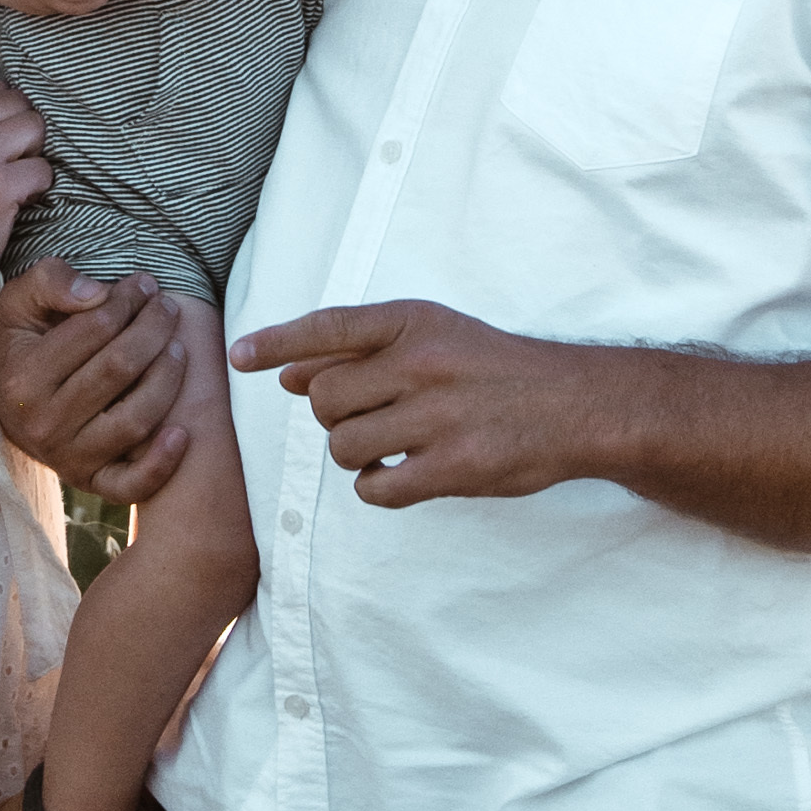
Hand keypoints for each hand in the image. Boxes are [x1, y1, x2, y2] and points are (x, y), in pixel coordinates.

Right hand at [0, 78, 58, 316]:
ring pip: (35, 128)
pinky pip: (43, 169)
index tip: (2, 143)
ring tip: (18, 181)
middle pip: (18, 103)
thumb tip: (17, 106)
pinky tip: (20, 202)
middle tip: (14, 163)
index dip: (8, 114)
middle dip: (25, 132)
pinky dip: (39, 187)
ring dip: (35, 156)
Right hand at [0, 254, 194, 493]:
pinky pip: (132, 484)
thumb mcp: (20, 304)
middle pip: (119, 368)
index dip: (128, 300)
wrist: (11, 409)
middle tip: (169, 307)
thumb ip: (50, 281)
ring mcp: (68, 459)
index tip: (145, 284)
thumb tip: (96, 294)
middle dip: (154, 329)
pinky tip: (183, 432)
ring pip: (134, 419)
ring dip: (168, 379)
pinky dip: (161, 463)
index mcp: (24, 378)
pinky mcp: (91, 483)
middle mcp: (43, 424)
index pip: (94, 329)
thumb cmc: (25, 346)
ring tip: (178, 348)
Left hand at [234, 302, 578, 505]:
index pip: (327, 328)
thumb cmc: (492, 368)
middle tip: (369, 417)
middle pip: (325, 399)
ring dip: (353, 454)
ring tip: (387, 446)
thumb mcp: (434, 334)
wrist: (572, 405)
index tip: (238, 358)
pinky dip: (376, 487)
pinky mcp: (452, 468)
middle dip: (332, 415)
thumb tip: (290, 374)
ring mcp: (437, 418)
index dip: (277, 342)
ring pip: (343, 446)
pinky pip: (375, 488)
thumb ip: (364, 349)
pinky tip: (399, 474)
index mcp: (414, 321)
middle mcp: (422, 363)